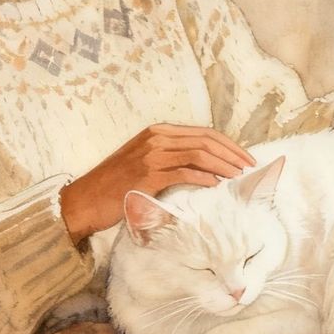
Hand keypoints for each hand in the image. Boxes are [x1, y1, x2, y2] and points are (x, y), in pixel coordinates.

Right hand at [59, 124, 255, 242]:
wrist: (83, 201)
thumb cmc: (114, 186)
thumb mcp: (143, 163)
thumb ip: (170, 159)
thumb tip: (205, 168)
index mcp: (157, 132)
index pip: (203, 133)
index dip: (228, 144)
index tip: (245, 158)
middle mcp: (156, 138)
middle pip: (206, 140)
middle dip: (232, 153)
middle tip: (249, 167)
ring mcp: (151, 154)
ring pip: (199, 154)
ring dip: (224, 165)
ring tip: (238, 176)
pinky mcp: (147, 174)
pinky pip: (184, 172)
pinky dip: (204, 177)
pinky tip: (217, 185)